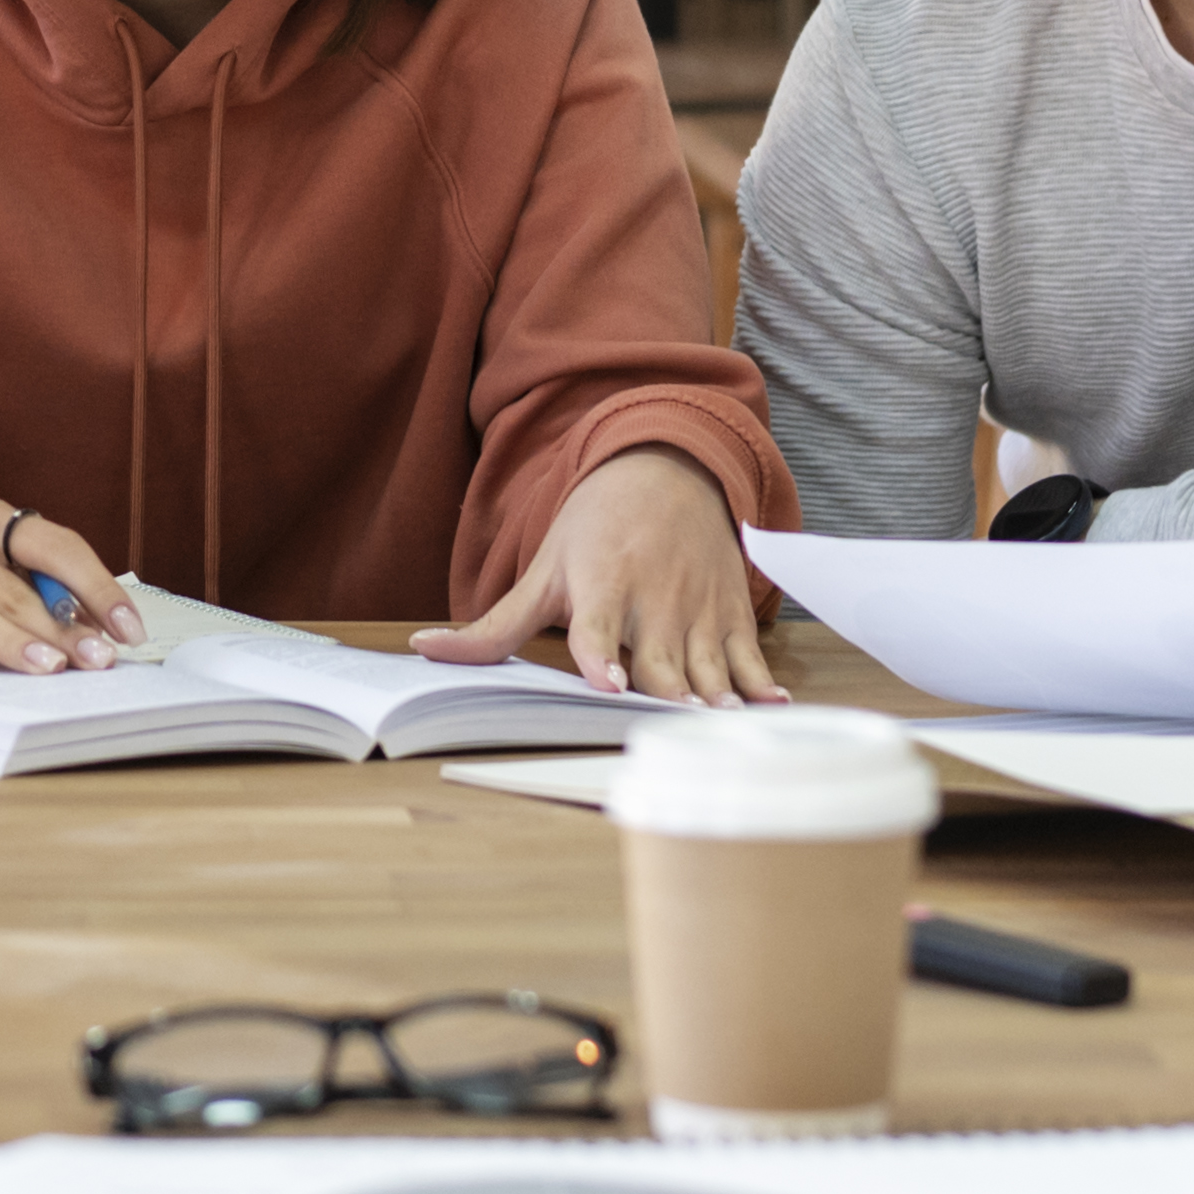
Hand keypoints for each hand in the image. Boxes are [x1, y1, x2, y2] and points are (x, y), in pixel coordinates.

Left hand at [413, 447, 783, 702]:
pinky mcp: (729, 612)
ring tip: (721, 723)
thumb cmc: (595, 530)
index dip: (602, 656)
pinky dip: (759, 680)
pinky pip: (747, 653)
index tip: (608, 684)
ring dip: (716, 694)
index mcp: (602, 587)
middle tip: (674, 723)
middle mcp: (651, 600)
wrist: (667, 470)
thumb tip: (424, 651)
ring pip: (707, 662)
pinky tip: (770, 705)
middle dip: (667, 691)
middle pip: (659, 658)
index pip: (598, 627)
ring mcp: (695, 608)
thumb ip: (494, 626)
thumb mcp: (543, 571)